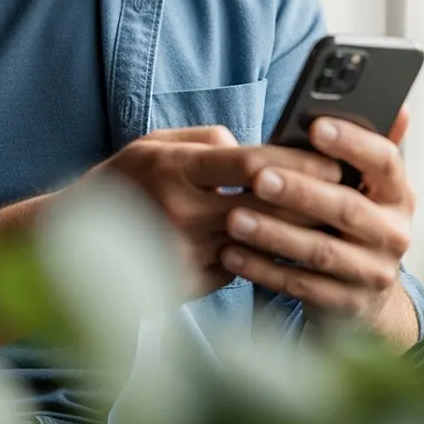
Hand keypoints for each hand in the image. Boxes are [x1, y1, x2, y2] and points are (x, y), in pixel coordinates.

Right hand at [78, 126, 341, 297]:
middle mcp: (183, 212)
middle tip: (351, 193)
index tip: (332, 161)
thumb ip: (206, 140)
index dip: (298, 162)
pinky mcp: (189, 283)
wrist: (72, 241)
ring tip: (337, 221)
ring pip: (260, 240)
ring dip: (300, 232)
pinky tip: (292, 246)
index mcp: (176, 170)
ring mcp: (186, 252)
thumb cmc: (123, 180)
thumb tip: (250, 147)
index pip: (251, 163)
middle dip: (313, 200)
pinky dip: (266, 254)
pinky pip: (241, 265)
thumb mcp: (155, 144)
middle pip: (267, 207)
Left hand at [219, 108, 418, 346]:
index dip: (353, 142)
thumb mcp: (360, 184)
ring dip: (273, 233)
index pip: (386, 161)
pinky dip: (263, 269)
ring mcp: (374, 273)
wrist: (363, 297)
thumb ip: (360, 147)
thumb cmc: (347, 219)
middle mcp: (394, 233)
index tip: (315, 125)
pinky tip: (230, 255)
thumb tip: (393, 101)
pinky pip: (301, 286)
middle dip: (301, 190)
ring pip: (321, 251)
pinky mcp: (347, 305)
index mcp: (398, 193)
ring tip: (232, 217)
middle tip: (258, 177)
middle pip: (348, 208)